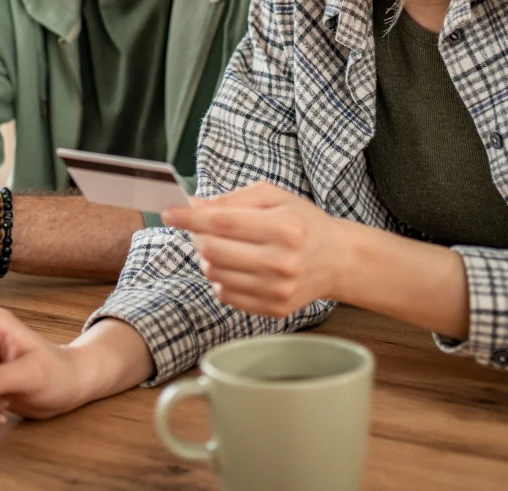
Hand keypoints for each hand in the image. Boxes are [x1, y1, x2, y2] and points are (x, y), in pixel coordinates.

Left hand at [161, 182, 347, 318]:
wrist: (337, 260)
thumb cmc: (303, 222)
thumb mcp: (275, 196)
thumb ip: (234, 199)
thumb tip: (195, 206)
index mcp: (284, 227)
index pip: (222, 223)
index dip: (190, 218)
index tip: (170, 212)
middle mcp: (282, 261)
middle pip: (213, 252)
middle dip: (198, 237)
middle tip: (202, 229)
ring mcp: (278, 290)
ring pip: (215, 275)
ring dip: (209, 258)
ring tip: (224, 247)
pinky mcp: (274, 310)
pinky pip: (227, 295)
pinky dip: (223, 279)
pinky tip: (238, 266)